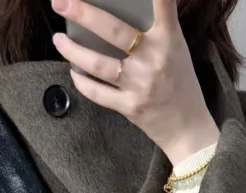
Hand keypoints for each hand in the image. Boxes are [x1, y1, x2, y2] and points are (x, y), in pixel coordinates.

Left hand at [50, 0, 219, 165]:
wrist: (187, 127)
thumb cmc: (180, 81)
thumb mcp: (176, 47)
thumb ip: (158, 27)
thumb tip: (127, 9)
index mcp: (168, 39)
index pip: (163, 4)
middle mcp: (153, 59)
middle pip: (113, 30)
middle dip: (83, 14)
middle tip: (60, 1)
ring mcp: (139, 84)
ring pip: (98, 64)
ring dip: (73, 51)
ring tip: (58, 39)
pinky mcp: (129, 106)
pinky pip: (98, 93)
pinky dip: (82, 81)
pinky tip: (73, 70)